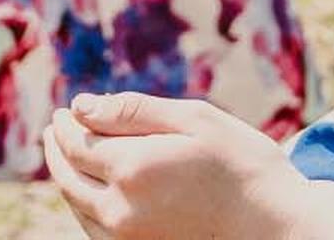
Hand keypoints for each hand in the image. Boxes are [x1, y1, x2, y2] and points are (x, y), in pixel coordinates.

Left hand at [41, 93, 333, 239]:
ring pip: (78, 205)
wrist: (277, 229)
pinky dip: (84, 205)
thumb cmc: (243, 166)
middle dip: (57, 148)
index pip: (77, 141)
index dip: (66, 123)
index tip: (65, 110)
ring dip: (66, 177)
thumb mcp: (194, 119)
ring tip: (67, 154)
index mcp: (131, 167)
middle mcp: (120, 209)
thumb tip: (82, 105)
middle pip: (68, 176)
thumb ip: (133, 111)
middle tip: (55, 128)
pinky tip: (92, 190)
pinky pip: (95, 230)